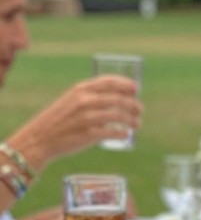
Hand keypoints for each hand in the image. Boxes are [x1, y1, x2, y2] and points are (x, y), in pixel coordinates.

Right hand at [8, 76, 141, 169]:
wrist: (42, 137)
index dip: (126, 84)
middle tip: (140, 110)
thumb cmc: (61, 119)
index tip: (136, 89)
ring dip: (132, 120)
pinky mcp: (88, 135)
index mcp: (81, 89)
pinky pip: (112, 133)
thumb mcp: (72, 100)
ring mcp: (87, 118)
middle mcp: (84, 101)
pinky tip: (127, 135)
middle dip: (134, 104)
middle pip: (118, 99)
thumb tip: (115, 97)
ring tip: (137, 124)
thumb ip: (90, 97)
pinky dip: (122, 133)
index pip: (109, 82)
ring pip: (118, 116)